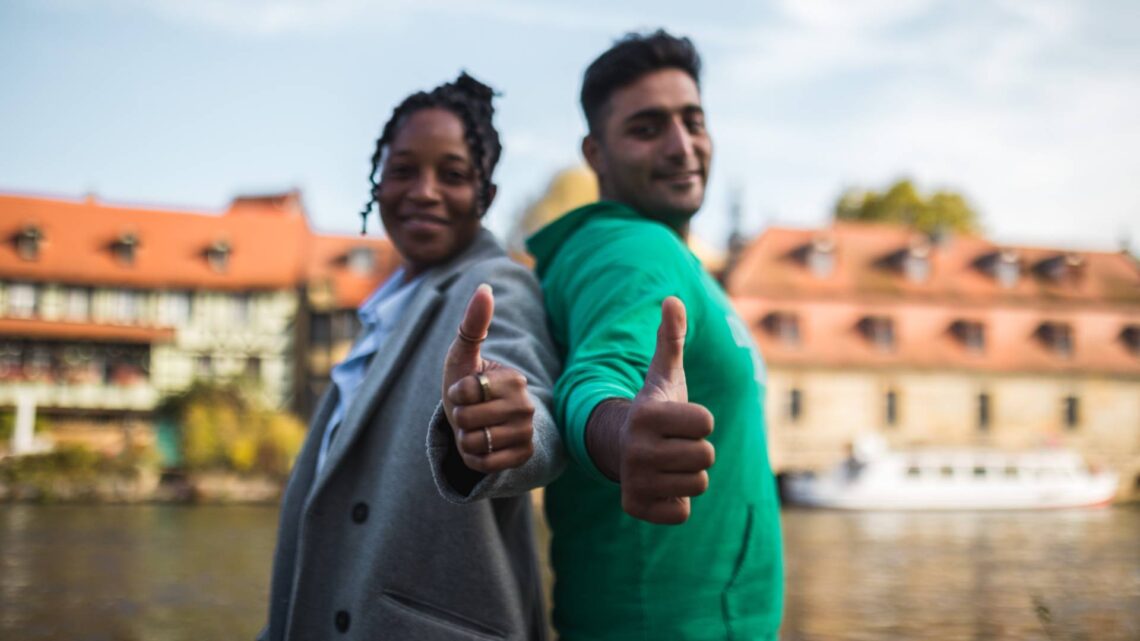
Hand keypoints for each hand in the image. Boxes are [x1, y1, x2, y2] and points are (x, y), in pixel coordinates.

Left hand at [442, 284, 535, 472]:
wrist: (484, 420)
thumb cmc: (469, 383)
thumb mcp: (464, 355)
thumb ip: (473, 323)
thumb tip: (485, 288)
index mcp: (514, 379)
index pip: (463, 392)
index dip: (454, 394)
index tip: (466, 391)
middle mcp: (526, 406)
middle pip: (466, 419)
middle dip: (459, 418)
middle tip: (470, 413)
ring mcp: (526, 433)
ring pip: (474, 443)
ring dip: (466, 439)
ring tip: (477, 428)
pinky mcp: (523, 456)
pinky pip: (484, 464)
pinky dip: (475, 458)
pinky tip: (484, 446)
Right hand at [620, 296, 714, 524]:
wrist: (620, 447)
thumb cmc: (654, 410)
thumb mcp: (663, 375)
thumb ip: (671, 338)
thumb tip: (672, 299)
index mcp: (647, 414)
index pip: (707, 422)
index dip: (700, 421)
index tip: (679, 419)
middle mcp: (637, 449)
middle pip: (706, 457)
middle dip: (697, 450)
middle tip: (675, 444)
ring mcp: (635, 481)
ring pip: (698, 484)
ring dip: (689, 474)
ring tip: (668, 463)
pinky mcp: (636, 507)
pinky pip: (682, 512)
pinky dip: (677, 502)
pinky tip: (661, 485)